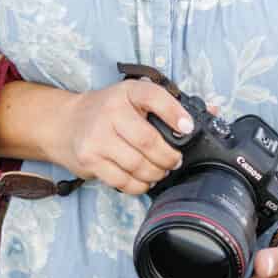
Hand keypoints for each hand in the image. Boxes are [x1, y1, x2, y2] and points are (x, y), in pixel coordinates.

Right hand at [57, 76, 192, 192]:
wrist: (64, 123)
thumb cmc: (107, 111)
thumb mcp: (134, 98)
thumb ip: (170, 105)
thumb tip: (212, 111)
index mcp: (127, 92)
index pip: (155, 97)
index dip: (175, 114)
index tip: (188, 128)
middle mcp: (110, 111)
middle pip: (149, 142)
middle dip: (168, 158)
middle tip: (173, 162)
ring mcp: (97, 137)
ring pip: (138, 165)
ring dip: (155, 174)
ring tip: (158, 171)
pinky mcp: (90, 159)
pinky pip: (123, 181)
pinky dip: (139, 185)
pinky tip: (142, 180)